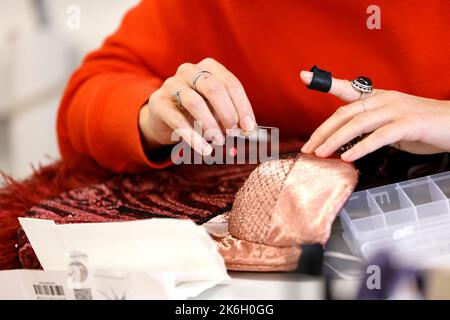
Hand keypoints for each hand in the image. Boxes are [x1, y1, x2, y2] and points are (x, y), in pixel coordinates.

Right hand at [138, 58, 255, 155]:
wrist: (165, 119)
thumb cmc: (198, 112)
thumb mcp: (217, 111)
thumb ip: (233, 117)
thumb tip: (248, 130)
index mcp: (209, 68)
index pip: (230, 83)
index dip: (242, 106)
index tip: (249, 127)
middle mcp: (189, 71)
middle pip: (213, 88)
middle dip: (227, 112)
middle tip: (234, 133)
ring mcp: (171, 84)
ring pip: (195, 103)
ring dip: (210, 125)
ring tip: (219, 141)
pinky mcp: (158, 102)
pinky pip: (177, 120)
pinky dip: (193, 137)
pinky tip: (204, 149)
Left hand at [299, 70, 449, 161]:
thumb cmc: (420, 127)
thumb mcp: (389, 124)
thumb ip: (368, 128)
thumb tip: (344, 141)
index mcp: (378, 98)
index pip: (347, 89)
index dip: (326, 83)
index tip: (304, 76)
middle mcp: (384, 99)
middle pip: (345, 112)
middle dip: (323, 131)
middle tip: (308, 147)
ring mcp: (397, 110)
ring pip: (358, 123)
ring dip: (335, 140)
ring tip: (321, 154)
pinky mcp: (409, 124)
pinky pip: (380, 136)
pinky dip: (362, 147)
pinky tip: (348, 157)